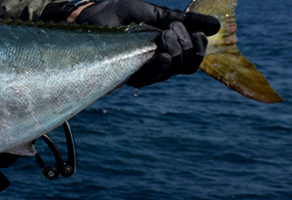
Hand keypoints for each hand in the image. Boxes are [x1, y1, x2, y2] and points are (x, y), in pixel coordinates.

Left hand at [70, 0, 220, 86]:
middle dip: (186, 46)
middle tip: (170, 29)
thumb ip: (184, 20)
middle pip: (186, 67)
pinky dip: (160, 65)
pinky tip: (161, 55)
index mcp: (165, 49)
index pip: (192, 60)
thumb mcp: (156, 14)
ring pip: (171, 71)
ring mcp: (142, 71)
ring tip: (162, 34)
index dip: (200, 50)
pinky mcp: (126, 76)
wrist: (93, 16)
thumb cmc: (120, 13)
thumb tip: (216, 26)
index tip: (198, 34)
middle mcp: (156, 64)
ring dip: (174, 51)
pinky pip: (150, 77)